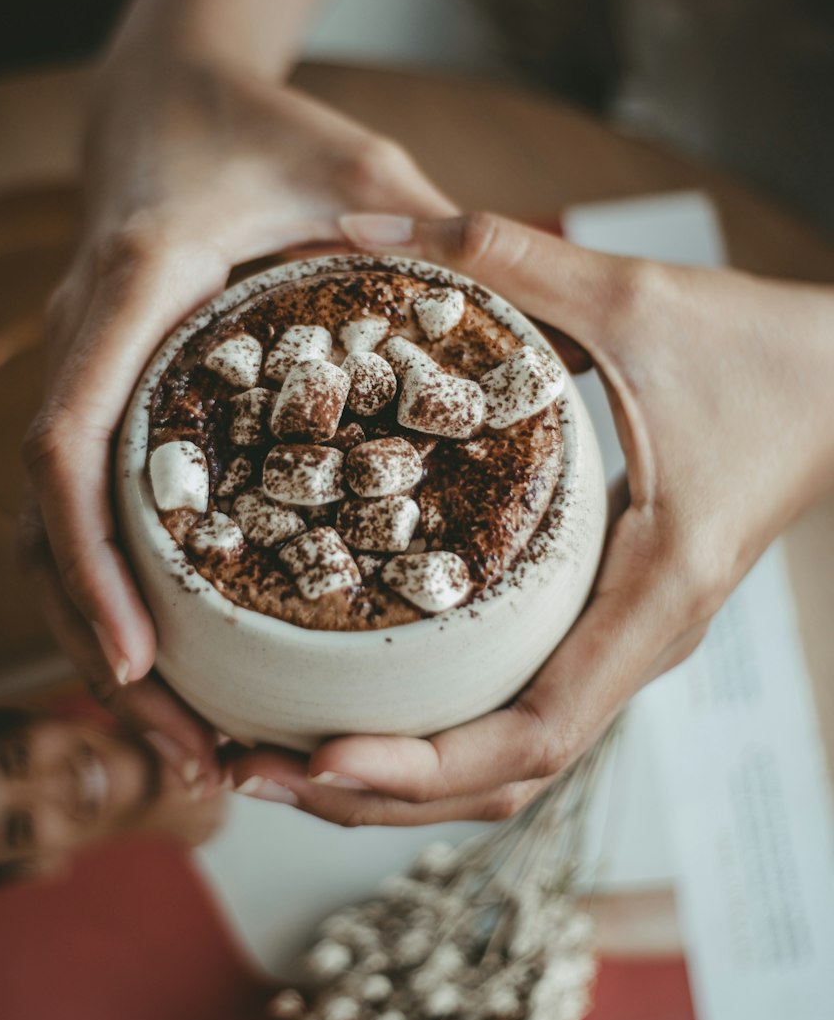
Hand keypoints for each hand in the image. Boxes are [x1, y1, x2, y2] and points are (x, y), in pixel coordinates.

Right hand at [19, 53, 454, 788]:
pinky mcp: (103, 390)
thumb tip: (524, 329)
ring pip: (50, 529)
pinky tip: (172, 649)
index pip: (71, 442)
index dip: (91, 558)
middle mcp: (85, 343)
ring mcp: (83, 371)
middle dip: (93, 639)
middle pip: (45, 520)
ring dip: (96, 633)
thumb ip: (426, 233)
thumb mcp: (351, 164)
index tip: (135, 657)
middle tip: (180, 743)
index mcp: (134, 291)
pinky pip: (84, 504)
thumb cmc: (256, 126)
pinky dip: (112, 584)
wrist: (164, 96)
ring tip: (180, 734)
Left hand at [230, 211, 833, 822]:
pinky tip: (355, 700)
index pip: (541, 733)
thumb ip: (500, 255)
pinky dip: (436, 727)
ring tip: (281, 761)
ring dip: (399, 776)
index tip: (325, 758)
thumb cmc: (762, 353)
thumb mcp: (633, 299)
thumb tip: (359, 226)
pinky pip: (517, 703)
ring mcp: (621, 641)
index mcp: (653, 596)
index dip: (428, 764)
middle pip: (503, 777)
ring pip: (507, 757)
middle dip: (379, 793)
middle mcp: (635, 643)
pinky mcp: (604, 619)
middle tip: (257, 773)